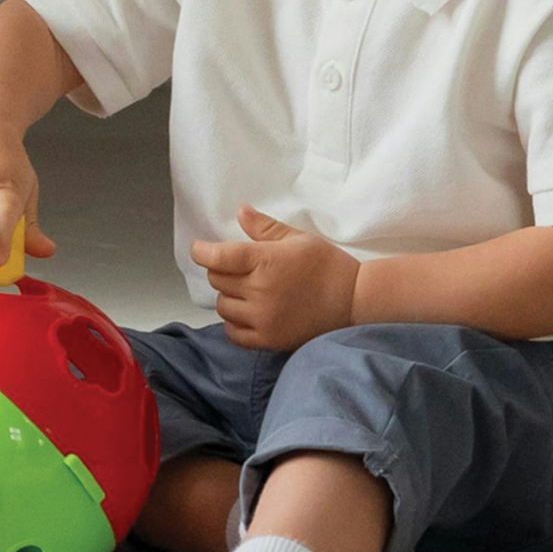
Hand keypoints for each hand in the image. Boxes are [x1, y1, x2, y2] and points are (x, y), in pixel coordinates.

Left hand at [192, 205, 360, 351]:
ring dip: (228, 296)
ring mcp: (263, 318)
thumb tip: (241, 211)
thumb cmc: (327, 265)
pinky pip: (234, 334)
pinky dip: (234, 323)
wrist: (353, 301)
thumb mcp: (297, 238)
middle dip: (221, 271)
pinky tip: (246, 313)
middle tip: (237, 267)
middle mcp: (260, 291)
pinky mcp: (269, 340)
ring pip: (223, 306)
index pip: (218, 257)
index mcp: (265, 261)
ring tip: (246, 289)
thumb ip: (264, 228)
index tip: (199, 248)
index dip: (202, 251)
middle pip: (218, 280)